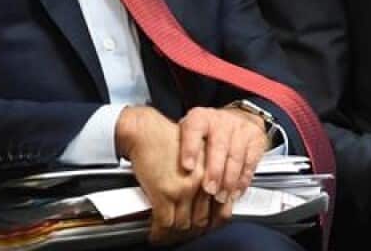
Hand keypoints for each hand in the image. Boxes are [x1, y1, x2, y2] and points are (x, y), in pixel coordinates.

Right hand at [115, 106, 209, 244]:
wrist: (149, 132)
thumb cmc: (170, 141)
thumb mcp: (199, 158)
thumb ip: (207, 178)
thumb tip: (210, 202)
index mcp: (214, 174)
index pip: (221, 209)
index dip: (213, 223)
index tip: (206, 227)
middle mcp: (202, 183)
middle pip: (202, 220)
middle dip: (193, 232)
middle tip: (185, 234)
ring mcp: (184, 189)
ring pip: (184, 225)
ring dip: (175, 235)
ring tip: (170, 236)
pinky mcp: (164, 193)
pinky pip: (164, 223)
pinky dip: (159, 233)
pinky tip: (156, 234)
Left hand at [177, 106, 268, 222]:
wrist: (239, 118)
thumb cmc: (207, 133)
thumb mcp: (189, 133)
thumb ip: (179, 150)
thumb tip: (161, 181)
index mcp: (200, 118)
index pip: (194, 130)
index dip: (190, 148)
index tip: (187, 167)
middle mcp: (221, 121)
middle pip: (219, 146)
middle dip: (214, 170)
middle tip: (208, 189)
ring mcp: (241, 129)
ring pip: (236, 157)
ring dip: (229, 180)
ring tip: (221, 197)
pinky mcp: (256, 139)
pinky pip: (250, 162)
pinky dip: (243, 180)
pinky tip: (235, 192)